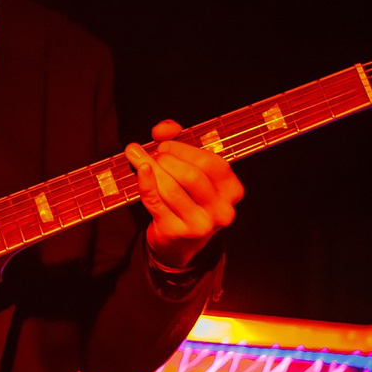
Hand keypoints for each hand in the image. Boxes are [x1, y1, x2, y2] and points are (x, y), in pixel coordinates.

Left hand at [124, 119, 244, 269]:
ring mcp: (199, 224)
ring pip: (171, 188)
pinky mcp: (175, 232)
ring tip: (139, 159)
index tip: (164, 145)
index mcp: (232, 190)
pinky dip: (145, 182)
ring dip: (152, 168)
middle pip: (192, 176)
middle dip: (168, 159)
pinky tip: (140, 169)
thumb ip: (179, 140)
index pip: (211, 163)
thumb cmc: (188, 198)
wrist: (179, 243)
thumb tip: (163, 129)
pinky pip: (155, 201)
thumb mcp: (192, 168)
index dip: (183, 149)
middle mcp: (221, 210)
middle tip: (155, 155)